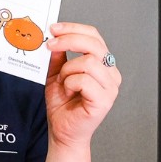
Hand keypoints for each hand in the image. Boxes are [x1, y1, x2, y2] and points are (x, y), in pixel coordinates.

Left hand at [43, 22, 121, 149]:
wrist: (62, 132)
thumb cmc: (63, 106)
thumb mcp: (56, 74)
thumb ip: (57, 57)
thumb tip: (55, 38)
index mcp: (102, 64)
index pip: (94, 36)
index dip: (73, 29)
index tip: (54, 29)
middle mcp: (110, 73)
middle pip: (94, 44)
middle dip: (68, 40)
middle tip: (50, 45)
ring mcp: (110, 87)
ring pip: (87, 62)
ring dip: (67, 70)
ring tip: (62, 83)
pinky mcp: (104, 100)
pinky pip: (84, 80)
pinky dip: (70, 83)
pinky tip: (68, 92)